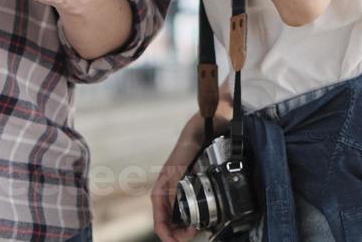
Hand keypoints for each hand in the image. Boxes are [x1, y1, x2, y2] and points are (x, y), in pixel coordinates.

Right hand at [151, 115, 205, 241]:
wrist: (202, 131)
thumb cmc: (186, 148)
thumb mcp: (176, 171)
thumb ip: (172, 190)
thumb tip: (173, 213)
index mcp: (161, 191)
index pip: (159, 221)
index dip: (167, 235)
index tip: (177, 241)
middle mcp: (168, 194)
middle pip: (168, 223)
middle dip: (178, 234)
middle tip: (193, 233)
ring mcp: (178, 192)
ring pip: (177, 219)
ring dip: (184, 228)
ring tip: (196, 229)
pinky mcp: (188, 189)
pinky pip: (187, 209)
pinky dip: (192, 218)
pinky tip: (199, 219)